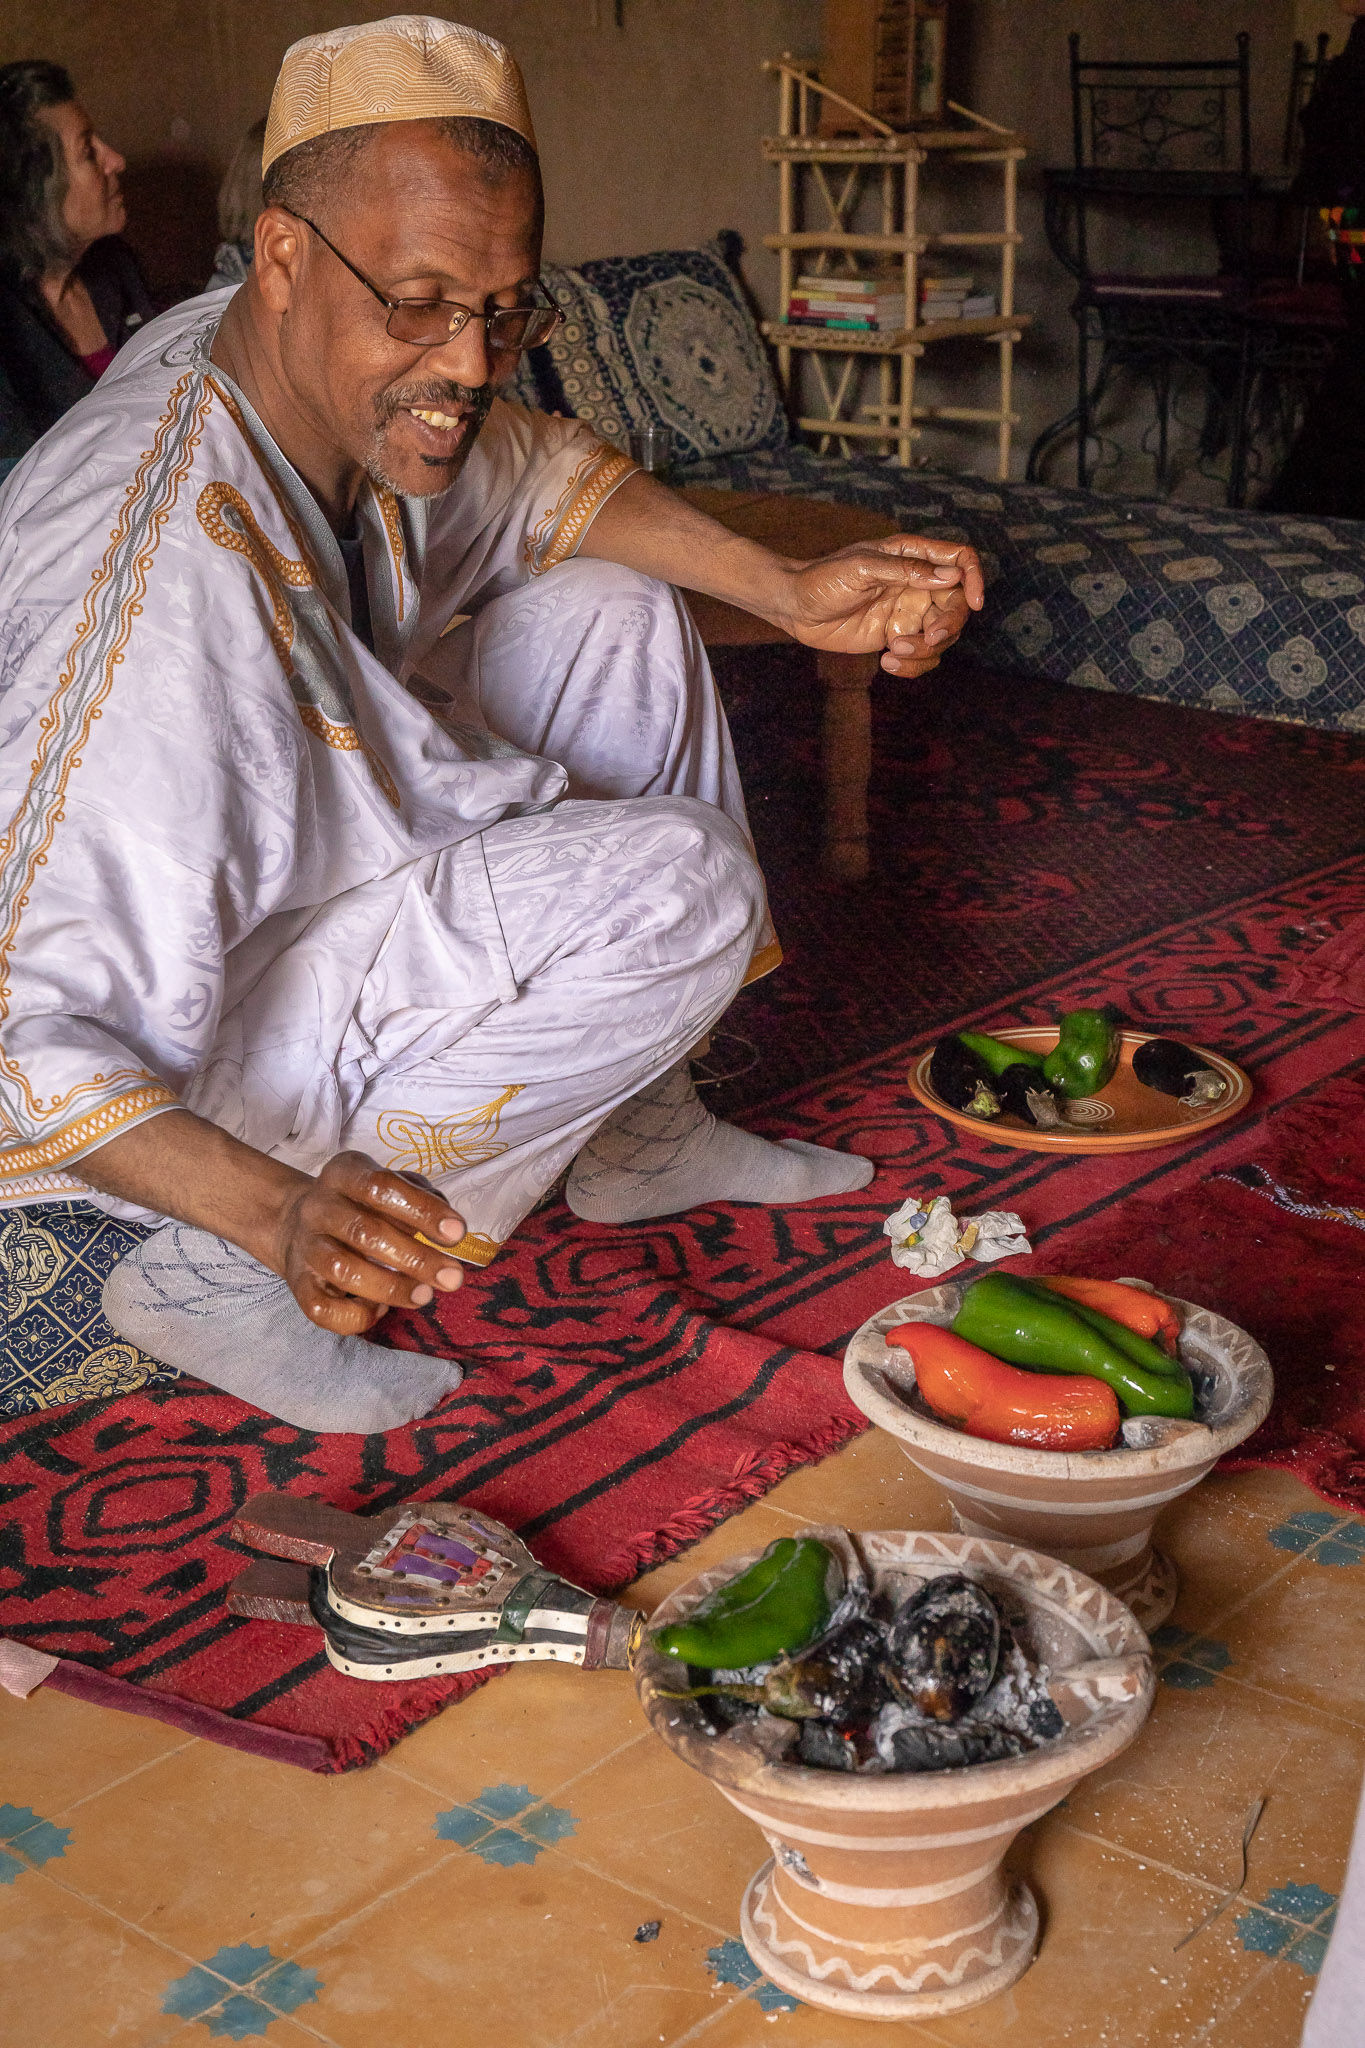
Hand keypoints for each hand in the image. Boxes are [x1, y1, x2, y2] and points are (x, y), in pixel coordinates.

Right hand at [267, 1151, 466, 1334]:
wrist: (297, 1225)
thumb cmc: (362, 1205)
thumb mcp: (390, 1184)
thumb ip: (422, 1197)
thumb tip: (450, 1227)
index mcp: (344, 1173)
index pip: (381, 1187)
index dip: (422, 1211)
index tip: (457, 1234)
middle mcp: (319, 1207)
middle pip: (365, 1232)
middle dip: (416, 1258)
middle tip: (452, 1278)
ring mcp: (305, 1246)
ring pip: (342, 1270)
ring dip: (390, 1288)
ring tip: (424, 1296)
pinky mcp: (297, 1284)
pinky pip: (321, 1309)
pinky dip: (355, 1316)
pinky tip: (380, 1311)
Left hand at [779, 535, 984, 677]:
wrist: (795, 608)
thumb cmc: (823, 578)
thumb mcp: (862, 568)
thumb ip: (906, 571)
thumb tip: (950, 576)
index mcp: (911, 556)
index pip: (960, 559)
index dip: (974, 578)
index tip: (974, 603)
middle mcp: (916, 583)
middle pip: (956, 605)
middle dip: (949, 626)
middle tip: (929, 638)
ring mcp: (908, 612)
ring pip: (942, 636)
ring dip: (926, 651)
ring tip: (894, 654)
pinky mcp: (896, 638)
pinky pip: (922, 657)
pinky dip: (913, 667)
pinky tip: (887, 664)